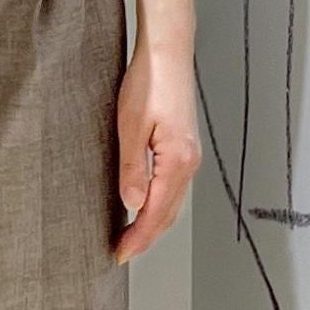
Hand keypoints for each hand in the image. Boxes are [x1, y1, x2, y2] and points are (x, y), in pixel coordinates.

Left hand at [113, 39, 201, 262]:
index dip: (138, 237)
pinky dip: (160, 205)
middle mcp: (189, 163)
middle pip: (168, 214)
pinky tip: (145, 207)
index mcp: (176, 162)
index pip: (155, 213)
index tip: (120, 254)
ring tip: (131, 237)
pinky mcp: (184, 148)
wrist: (168, 55)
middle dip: (145, 237)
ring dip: (153, 223)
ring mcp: (190, 156)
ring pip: (173, 203)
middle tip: (122, 253)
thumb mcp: (130, 127)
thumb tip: (131, 204)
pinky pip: (174, 188)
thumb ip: (132, 169)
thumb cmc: (149, 83)